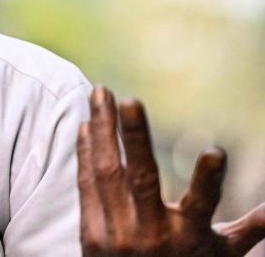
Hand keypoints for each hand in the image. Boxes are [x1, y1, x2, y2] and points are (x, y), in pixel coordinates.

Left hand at [78, 85, 264, 255]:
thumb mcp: (219, 256)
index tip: (215, 151)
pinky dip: (86, 153)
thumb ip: (246, 230)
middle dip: (134, 137)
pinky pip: (86, 184)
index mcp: (189, 237)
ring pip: (107, 173)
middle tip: (129, 99)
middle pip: (141, 178)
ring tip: (99, 93)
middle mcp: (151, 234)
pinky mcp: (91, 233)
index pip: (203, 203)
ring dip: (102, 130)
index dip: (209, 179)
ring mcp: (118, 233)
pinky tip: (87, 125)